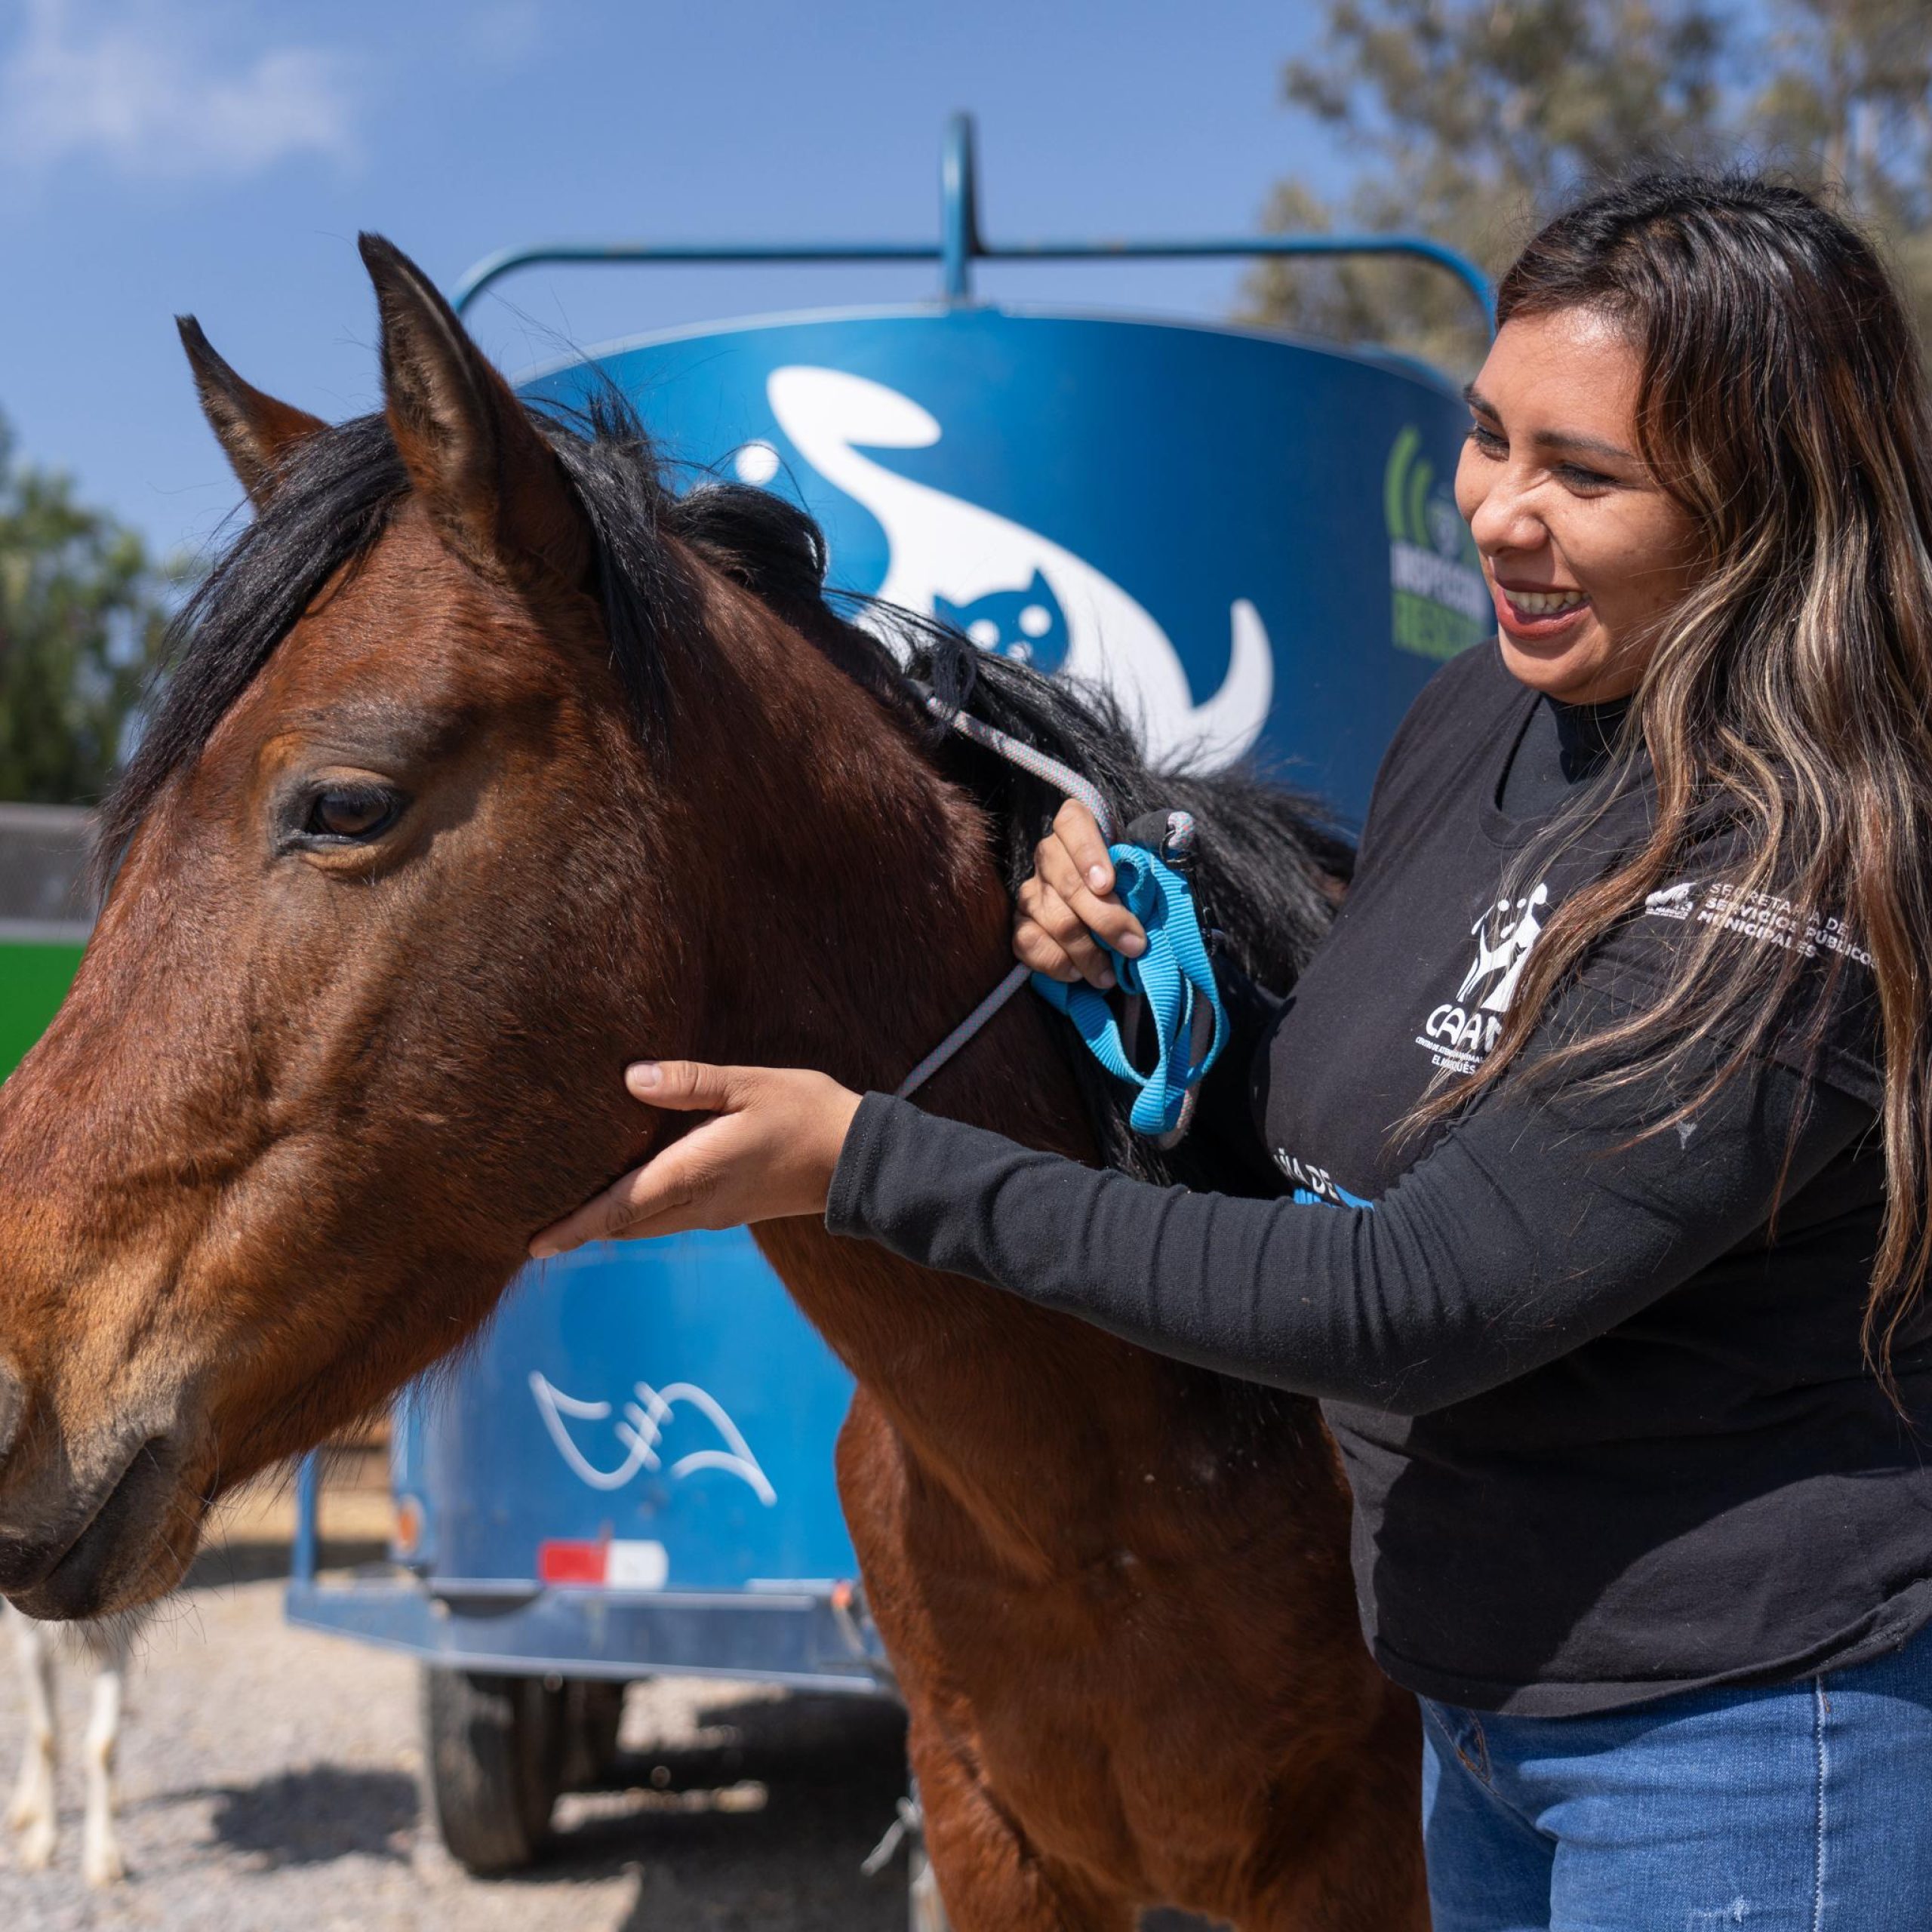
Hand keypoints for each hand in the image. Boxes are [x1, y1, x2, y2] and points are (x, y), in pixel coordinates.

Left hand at [529, 1061, 863, 1257]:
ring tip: (577, 1209)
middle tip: (541, 1227)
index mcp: (695, 1173)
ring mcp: (716, 1213)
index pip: (619, 1207)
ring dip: (613, 1221)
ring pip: (649, 1225)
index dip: (574, 1226)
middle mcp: (699, 1203)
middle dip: (584, 1228)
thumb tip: (631, 1079)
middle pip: (626, 1226)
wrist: (860, 1162)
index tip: (534, 1245)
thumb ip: (689, 1083)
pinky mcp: (732, 1210)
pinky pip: (672, 1217)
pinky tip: (636, 1188)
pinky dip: (642, 1211)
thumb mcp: (749, 1085)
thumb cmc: (807, 1113)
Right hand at [1012, 799, 1147, 990]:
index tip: (1108, 885)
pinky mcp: (1020, 923)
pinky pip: (1028, 944)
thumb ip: (1155, 850)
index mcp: (1076, 826)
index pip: (1072, 823)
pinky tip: (1078, 974)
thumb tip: (1180, 838)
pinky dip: (1057, 964)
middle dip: (1105, 920)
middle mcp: (1048, 854)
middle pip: (1069, 884)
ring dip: (1088, 953)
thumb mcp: (1145, 862)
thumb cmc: (1130, 885)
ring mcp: (1031, 890)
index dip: (1087, 853)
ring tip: (1110, 975)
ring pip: (1055, 920)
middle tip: (1134, 946)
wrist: (1108, 918)